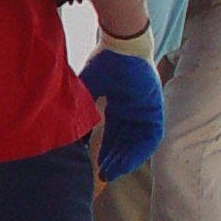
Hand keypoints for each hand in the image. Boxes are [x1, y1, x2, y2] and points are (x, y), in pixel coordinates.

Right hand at [79, 46, 163, 182]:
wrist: (122, 45)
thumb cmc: (104, 61)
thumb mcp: (87, 90)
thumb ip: (80, 109)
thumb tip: (63, 129)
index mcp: (120, 103)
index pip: (114, 134)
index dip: (106, 151)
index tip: (96, 166)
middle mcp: (135, 108)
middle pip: (126, 141)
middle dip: (114, 159)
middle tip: (103, 175)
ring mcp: (147, 109)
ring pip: (138, 142)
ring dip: (126, 159)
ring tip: (112, 173)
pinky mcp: (156, 108)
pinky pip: (151, 137)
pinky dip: (139, 152)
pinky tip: (127, 163)